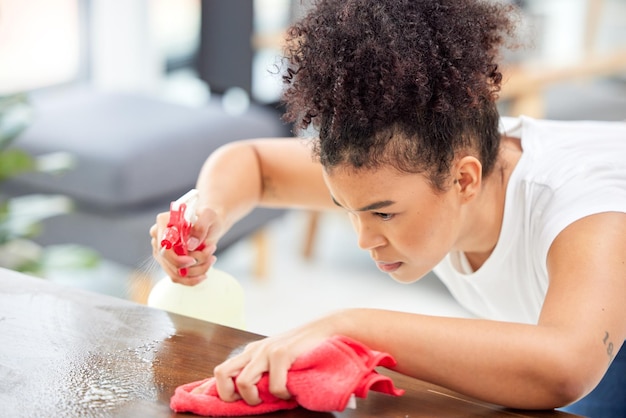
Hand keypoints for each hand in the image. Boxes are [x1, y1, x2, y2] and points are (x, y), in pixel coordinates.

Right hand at [150, 206, 222, 284]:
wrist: (209, 223)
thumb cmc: (207, 216)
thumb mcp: (209, 215)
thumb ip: (200, 226)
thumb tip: (191, 244)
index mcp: (164, 222)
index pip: (163, 247)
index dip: (176, 258)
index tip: (193, 261)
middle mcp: (159, 238)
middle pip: (169, 262)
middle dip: (193, 264)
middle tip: (211, 256)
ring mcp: (163, 252)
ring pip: (176, 273)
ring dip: (198, 270)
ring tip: (212, 258)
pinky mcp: (169, 262)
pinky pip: (178, 277)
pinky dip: (194, 277)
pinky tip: (206, 270)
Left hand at [213, 315, 338, 404]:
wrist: (326, 329)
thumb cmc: (302, 349)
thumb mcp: (277, 360)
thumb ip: (263, 372)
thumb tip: (250, 395)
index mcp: (250, 353)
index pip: (221, 371)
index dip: (205, 389)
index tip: (195, 401)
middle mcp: (254, 351)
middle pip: (221, 373)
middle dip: (226, 395)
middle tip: (248, 401)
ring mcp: (267, 351)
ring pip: (243, 382)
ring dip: (255, 398)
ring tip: (270, 397)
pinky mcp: (282, 354)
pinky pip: (273, 385)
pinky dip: (282, 395)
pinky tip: (290, 392)